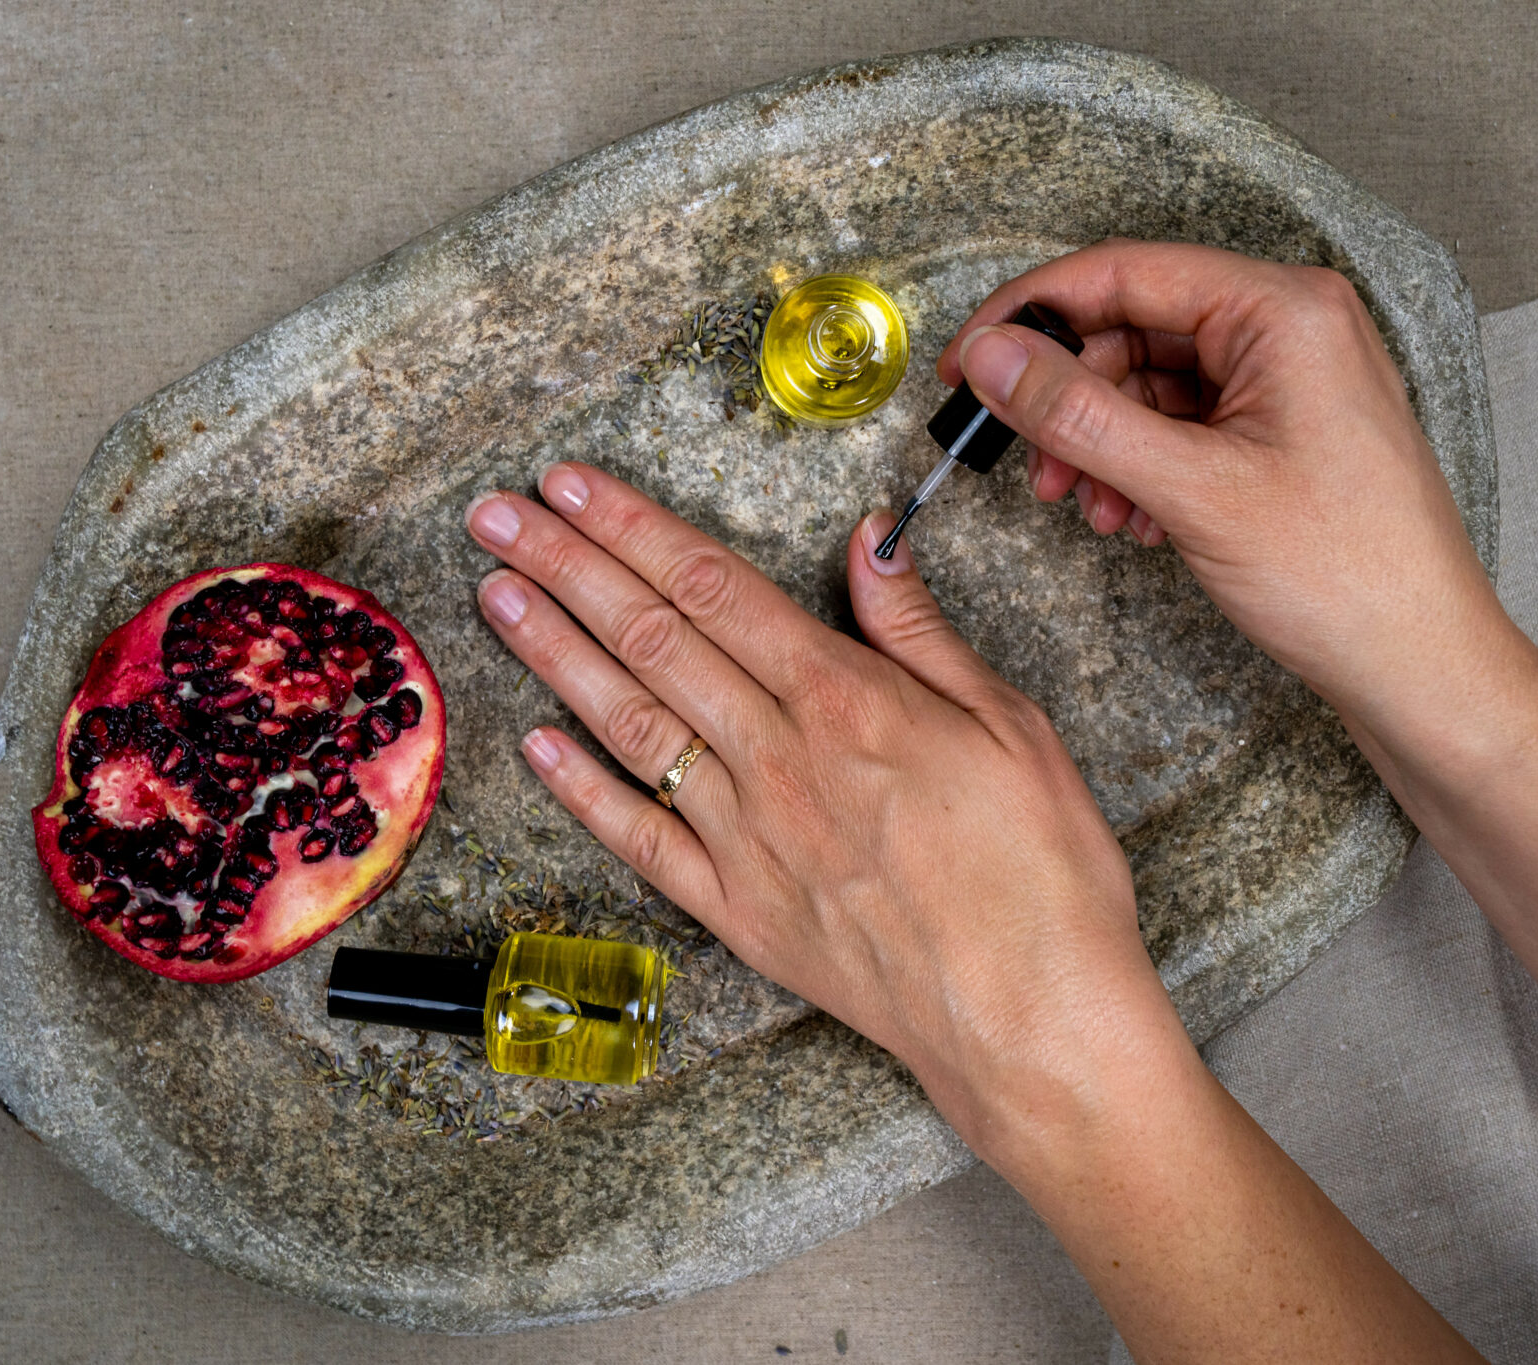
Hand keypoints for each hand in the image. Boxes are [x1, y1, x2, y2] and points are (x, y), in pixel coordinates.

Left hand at [464, 467, 1174, 1146]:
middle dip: (566, 565)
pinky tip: (535, 742)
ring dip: (554, 653)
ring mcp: (747, 840)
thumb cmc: (1042, 873)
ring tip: (495, 594)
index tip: (571, 482)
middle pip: (651, 640)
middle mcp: (778, 761)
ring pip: (628, 725)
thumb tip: (868, 540)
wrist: (1032, 1022)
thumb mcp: (1012, 724)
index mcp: (846, 701)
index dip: (632, 525)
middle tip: (496, 513)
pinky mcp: (738, 912)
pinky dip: (581, 789)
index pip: (712, 587)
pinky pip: (641, 840)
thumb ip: (920, 632)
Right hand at [937, 239, 1505, 735]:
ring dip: (1102, 440)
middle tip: (1023, 456)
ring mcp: (1291, 378)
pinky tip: (1132, 516)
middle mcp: (1291, 326)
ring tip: (1086, 504)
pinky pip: (1185, 422)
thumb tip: (991, 357)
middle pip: (1135, 327)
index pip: (1124, 272)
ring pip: (1153, 382)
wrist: (1419, 662)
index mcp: (1283, 309)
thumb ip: (1078, 414)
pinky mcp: (1284, 428)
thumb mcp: (1190, 488)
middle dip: (1070, 396)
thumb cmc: (1344, 574)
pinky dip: (1141, 464)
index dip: (1030, 314)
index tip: (965, 361)